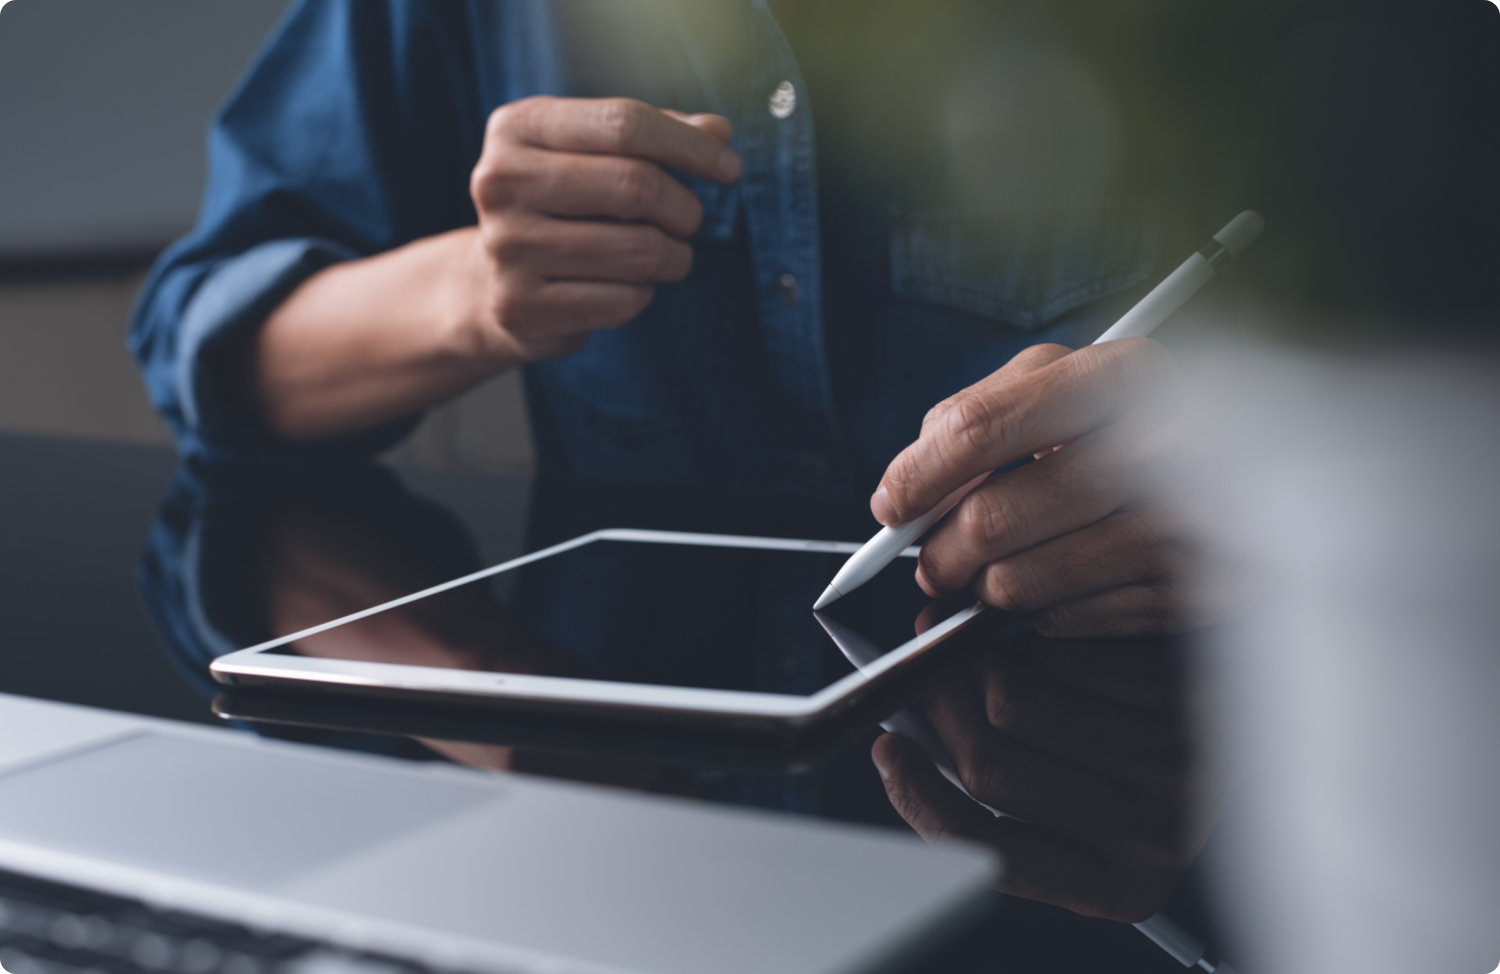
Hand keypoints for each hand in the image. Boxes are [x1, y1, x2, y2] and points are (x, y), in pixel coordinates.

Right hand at [465, 96, 741, 363]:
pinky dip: (643, 294)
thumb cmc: (563, 204)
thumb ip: (657, 135)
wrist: (489, 281)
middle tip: (689, 220)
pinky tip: (626, 286)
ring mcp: (506, 247)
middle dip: (684, 207)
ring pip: (638, 251)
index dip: (690, 146)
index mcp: (519, 127)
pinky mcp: (520, 306)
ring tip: (667, 255)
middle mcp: (501, 182)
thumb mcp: (596, 153)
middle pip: (634, 185)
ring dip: (673, 257)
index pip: (624, 123)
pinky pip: (622, 301)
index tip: (730, 169)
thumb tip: (720, 131)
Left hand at [872, 338, 1215, 637]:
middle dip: (941, 551)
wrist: (1283, 460)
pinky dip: (1046, 610)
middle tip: (936, 559)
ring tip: (998, 569)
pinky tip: (1064, 580)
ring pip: (1018, 584)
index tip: (892, 506)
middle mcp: (1163, 446)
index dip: (917, 476)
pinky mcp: (1199, 591)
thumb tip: (903, 492)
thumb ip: (979, 417)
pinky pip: (1069, 621)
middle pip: (989, 520)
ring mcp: (1187, 526)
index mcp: (1123, 375)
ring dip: (987, 587)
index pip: (978, 428)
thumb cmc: (1143, 420)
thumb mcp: (1069, 382)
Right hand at [873, 633, 1203, 921]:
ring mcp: (1168, 770)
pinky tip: (1044, 637)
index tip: (888, 750)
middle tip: (924, 674)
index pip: (985, 852)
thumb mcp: (1079, 811)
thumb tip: (911, 731)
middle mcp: (1147, 840)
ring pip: (1015, 700)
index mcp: (1114, 890)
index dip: (919, 797)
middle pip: (989, 768)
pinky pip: (1059, 656)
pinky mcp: (1176, 699)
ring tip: (982, 650)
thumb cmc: (1151, 768)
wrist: (1259, 718)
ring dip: (976, 663)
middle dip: (937, 709)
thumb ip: (1000, 788)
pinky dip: (1032, 638)